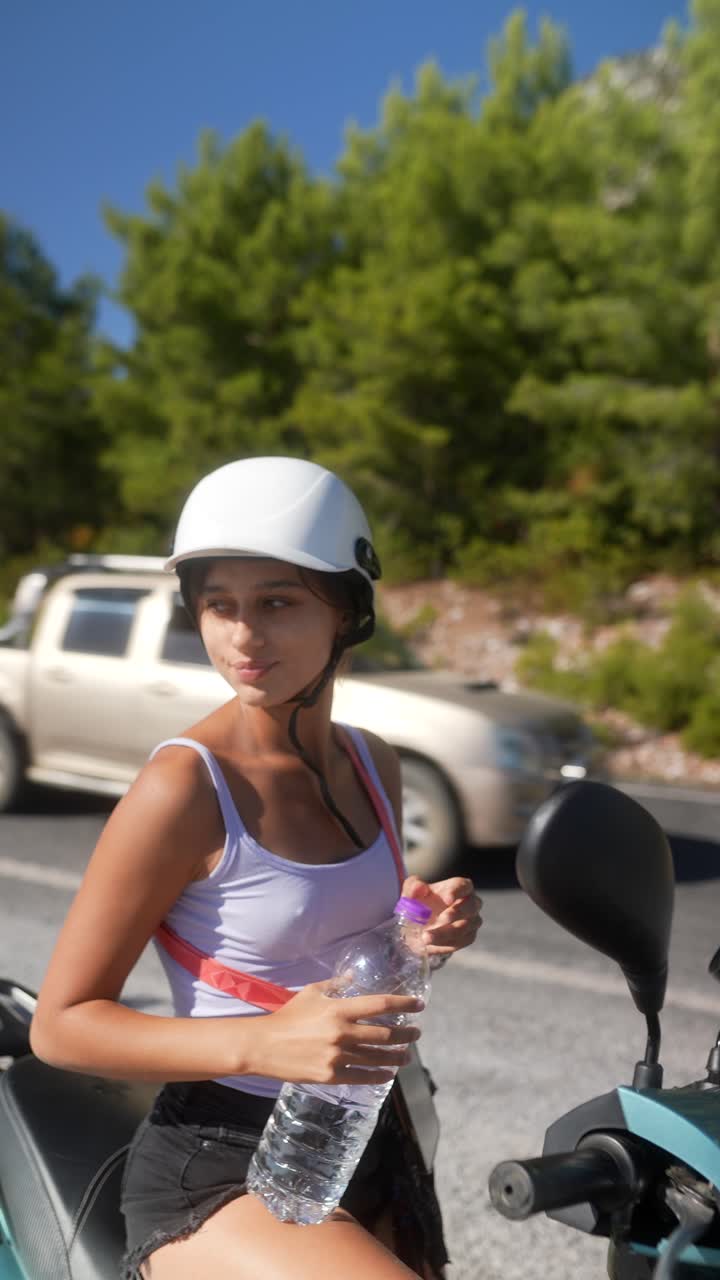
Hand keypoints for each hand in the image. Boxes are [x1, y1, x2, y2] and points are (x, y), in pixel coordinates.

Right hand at [248, 979, 423, 1086]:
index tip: (419, 1005)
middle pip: (384, 1034)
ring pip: (376, 1057)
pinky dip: (378, 1075)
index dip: (403, 1005)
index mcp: (338, 1009)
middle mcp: (342, 1033)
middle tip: (416, 1033)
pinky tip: (388, 1074)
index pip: (380, 1005)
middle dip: (405, 1034)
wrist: (264, 1045)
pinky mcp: (330, 1075)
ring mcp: (337, 1056)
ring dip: (396, 1056)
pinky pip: (362, 1076)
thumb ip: (336, 985)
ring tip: (407, 1055)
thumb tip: (354, 977)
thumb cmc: (288, 1016)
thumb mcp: (312, 993)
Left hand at [401, 875, 481, 963]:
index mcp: (459, 886)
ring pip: (465, 927)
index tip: (447, 899)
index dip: (457, 892)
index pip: (463, 885)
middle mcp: (471, 902)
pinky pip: (461, 941)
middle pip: (471, 906)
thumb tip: (419, 887)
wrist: (418, 926)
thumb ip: (413, 887)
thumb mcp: (411, 893)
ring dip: (445, 933)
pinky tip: (430, 943)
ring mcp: (472, 921)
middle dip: (457, 913)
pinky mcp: (468, 937)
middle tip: (441, 918)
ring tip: (425, 937)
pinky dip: (445, 943)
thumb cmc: (421, 903)